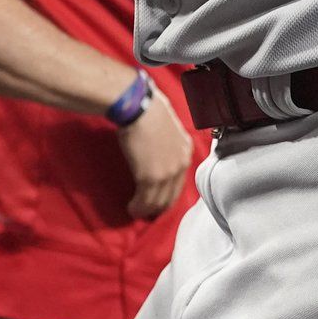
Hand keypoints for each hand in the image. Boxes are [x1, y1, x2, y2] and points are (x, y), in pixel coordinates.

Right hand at [118, 83, 191, 217]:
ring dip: (146, 210)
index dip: (168, 192)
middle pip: (171, 195)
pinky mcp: (150, 178)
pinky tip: (132, 209)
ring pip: (158, 202)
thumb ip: (167, 140)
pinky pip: (145, 201)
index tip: (158, 197)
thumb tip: (157, 145)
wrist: (139, 106)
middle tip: (147, 211)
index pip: (180, 180)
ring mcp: (167, 173)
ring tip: (137, 212)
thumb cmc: (148, 108)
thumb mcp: (167, 124)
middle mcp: (180, 164)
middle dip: (159, 206)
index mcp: (185, 150)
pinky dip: (138, 208)